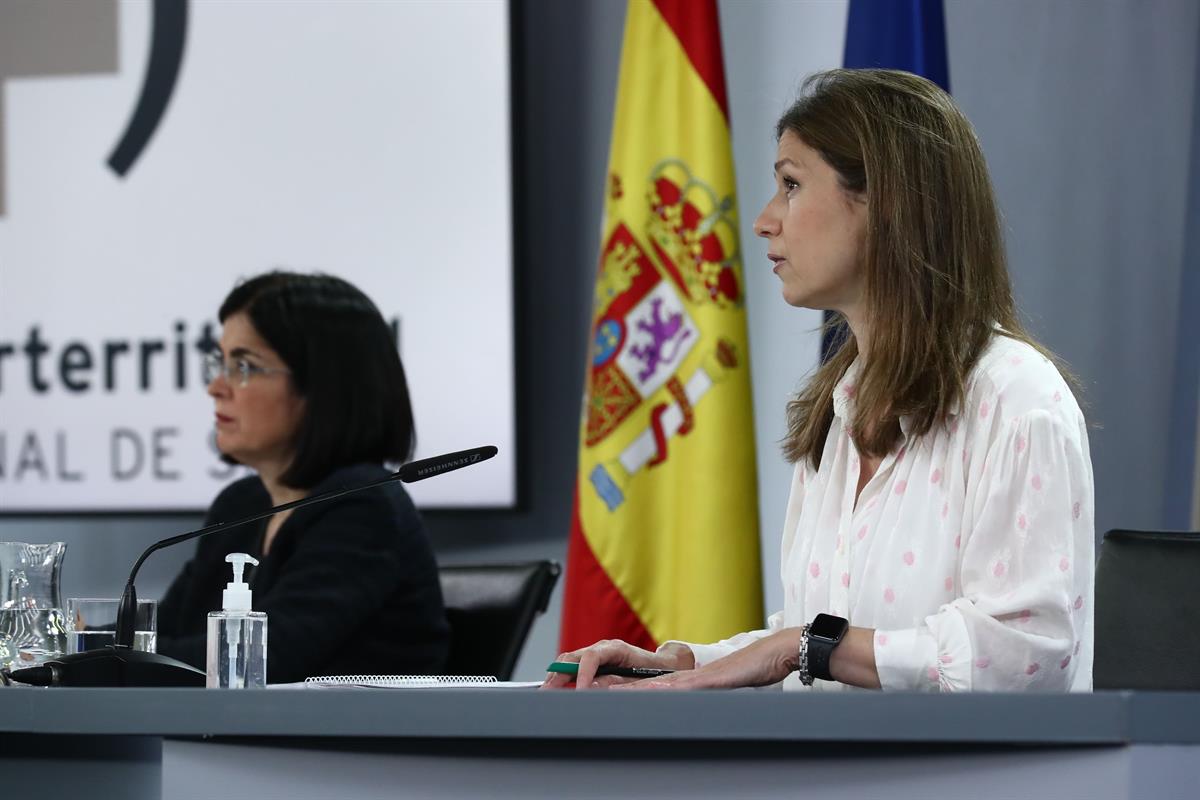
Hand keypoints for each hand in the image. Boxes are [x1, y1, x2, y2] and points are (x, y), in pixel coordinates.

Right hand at [541, 639, 694, 689]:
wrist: (664, 665)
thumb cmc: (655, 672)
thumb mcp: (639, 679)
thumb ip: (616, 682)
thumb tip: (592, 686)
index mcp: (616, 648)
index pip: (592, 657)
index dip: (583, 674)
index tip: (579, 690)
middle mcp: (602, 648)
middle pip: (573, 657)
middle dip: (559, 674)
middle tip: (547, 692)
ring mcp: (596, 654)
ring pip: (568, 661)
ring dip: (556, 676)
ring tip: (544, 693)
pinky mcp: (592, 663)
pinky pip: (572, 667)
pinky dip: (561, 677)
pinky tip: (552, 689)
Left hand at [613, 628, 802, 690]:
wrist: (775, 653)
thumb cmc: (753, 669)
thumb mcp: (725, 686)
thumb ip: (708, 691)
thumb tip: (698, 700)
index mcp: (691, 679)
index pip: (653, 685)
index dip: (629, 688)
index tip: (605, 691)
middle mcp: (690, 676)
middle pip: (649, 683)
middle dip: (621, 686)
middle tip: (593, 688)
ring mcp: (700, 676)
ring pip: (660, 684)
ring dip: (634, 688)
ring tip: (608, 690)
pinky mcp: (713, 679)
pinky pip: (686, 686)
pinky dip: (667, 689)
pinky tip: (652, 691)